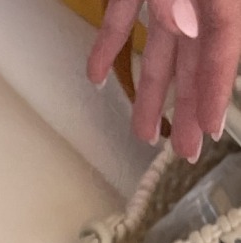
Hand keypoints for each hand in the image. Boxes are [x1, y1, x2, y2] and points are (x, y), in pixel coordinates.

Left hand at [89, 0, 240, 159]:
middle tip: (184, 152)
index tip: (209, 130)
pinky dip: (107, 45)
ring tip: (144, 135)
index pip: (221, 47)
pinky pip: (120, 16)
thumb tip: (178, 26)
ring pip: (156, 47)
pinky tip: (96, 79)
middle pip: (192, 59)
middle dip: (187, 107)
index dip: (215, 90)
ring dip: (149, 92)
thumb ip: (189, 1)